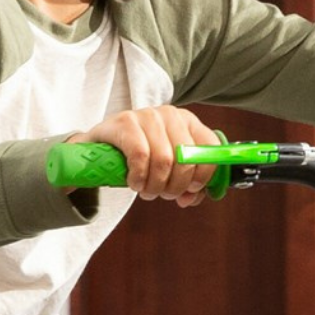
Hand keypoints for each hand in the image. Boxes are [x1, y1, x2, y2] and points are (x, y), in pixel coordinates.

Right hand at [67, 106, 219, 206]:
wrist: (103, 144)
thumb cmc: (143, 158)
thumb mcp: (170, 169)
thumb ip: (188, 186)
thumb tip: (190, 198)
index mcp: (189, 122)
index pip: (210, 148)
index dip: (204, 175)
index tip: (191, 190)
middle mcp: (171, 115)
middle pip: (186, 159)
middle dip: (176, 186)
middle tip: (164, 195)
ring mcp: (148, 115)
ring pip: (164, 160)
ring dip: (156, 186)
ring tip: (148, 192)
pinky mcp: (125, 122)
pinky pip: (140, 156)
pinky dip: (139, 177)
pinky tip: (135, 183)